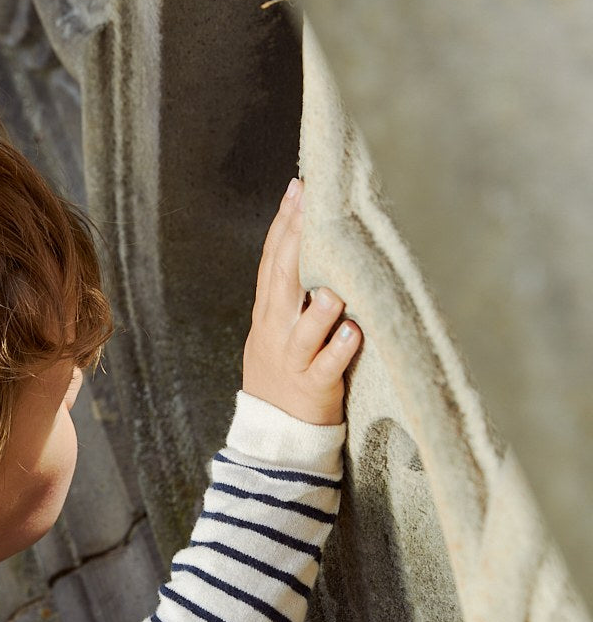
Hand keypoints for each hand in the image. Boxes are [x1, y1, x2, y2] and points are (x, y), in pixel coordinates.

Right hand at [241, 179, 361, 425]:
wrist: (273, 433)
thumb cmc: (284, 373)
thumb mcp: (276, 329)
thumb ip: (290, 293)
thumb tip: (312, 245)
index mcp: (269, 313)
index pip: (272, 260)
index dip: (284, 224)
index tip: (298, 189)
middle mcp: (276, 331)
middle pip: (282, 281)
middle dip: (295, 243)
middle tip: (311, 208)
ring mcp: (292, 359)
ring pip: (304, 329)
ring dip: (319, 307)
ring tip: (334, 287)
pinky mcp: (312, 387)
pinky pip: (326, 367)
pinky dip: (338, 351)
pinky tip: (353, 334)